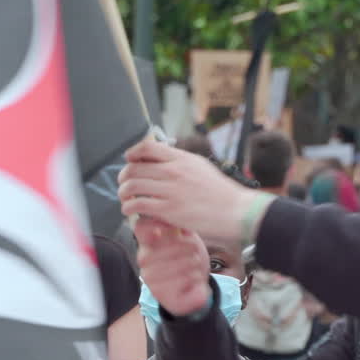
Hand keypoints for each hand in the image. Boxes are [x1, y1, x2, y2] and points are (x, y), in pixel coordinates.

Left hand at [118, 140, 256, 245]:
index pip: (147, 148)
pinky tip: (131, 211)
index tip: (129, 159)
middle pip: (134, 167)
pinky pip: (138, 205)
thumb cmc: (222, 194)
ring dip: (123, 193)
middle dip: (124, 177)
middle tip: (124, 184)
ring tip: (126, 199)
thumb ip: (182, 163)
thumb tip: (165, 159)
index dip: (133, 153)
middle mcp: (173, 171)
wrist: (235, 212)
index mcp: (182, 159)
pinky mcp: (168, 210)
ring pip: (132, 185)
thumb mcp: (201, 168)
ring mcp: (170, 190)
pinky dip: (129, 208)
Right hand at [135, 218, 212, 317]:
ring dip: (191, 262)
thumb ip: (180, 226)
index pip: (142, 227)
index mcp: (149, 242)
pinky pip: (178, 281)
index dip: (155, 223)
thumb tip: (176, 210)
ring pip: (172, 265)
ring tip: (197, 262)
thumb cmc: (189, 259)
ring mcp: (150, 277)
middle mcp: (144, 259)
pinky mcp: (159, 292)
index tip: (170, 227)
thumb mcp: (188, 238)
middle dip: (184, 247)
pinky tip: (195, 276)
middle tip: (195, 249)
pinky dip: (192, 277)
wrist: (195, 286)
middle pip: (162, 247)